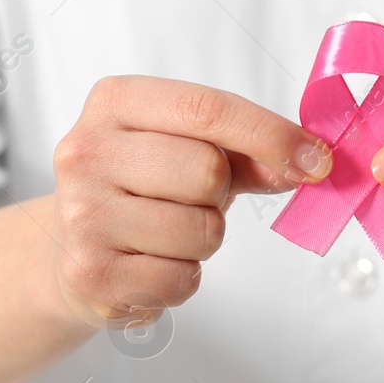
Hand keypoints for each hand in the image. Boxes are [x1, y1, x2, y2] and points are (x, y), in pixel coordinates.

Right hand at [51, 76, 330, 329]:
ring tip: (168, 231)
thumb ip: (248, 150)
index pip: (206, 109)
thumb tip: (311, 163)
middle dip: (220, 193)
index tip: (317, 160)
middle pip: (207, 171)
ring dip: (204, 239)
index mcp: (113, 102)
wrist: (65, 247)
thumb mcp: (187, 147)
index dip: (270, 135)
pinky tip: (151, 264)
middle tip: (194, 198)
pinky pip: (182, 280)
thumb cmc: (143, 186)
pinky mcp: (90, 273)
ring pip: (200, 231)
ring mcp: (81, 215)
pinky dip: (183, 278)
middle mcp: (86, 152)